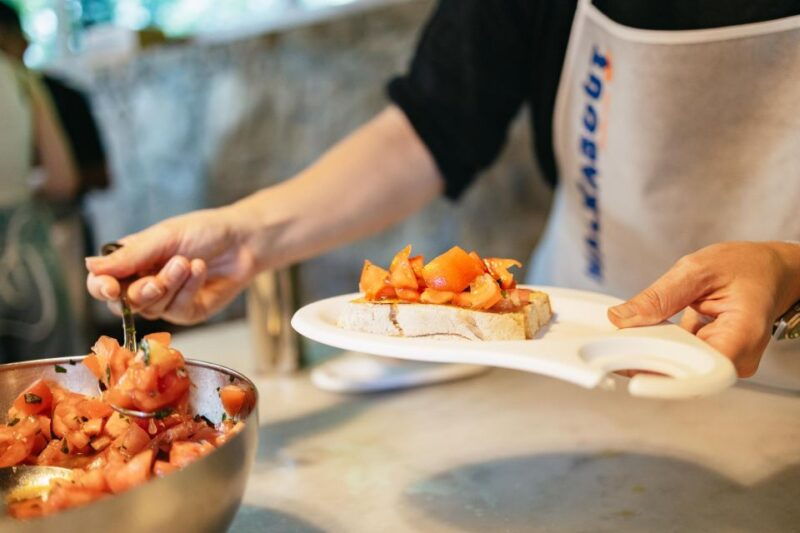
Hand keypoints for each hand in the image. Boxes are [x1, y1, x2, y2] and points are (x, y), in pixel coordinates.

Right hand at [85, 207, 257, 324]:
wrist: (243, 240)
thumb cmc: (203, 231)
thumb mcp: (164, 237)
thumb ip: (130, 255)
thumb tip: (89, 266)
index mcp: (130, 262)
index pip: (101, 283)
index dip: (101, 288)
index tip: (110, 288)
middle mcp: (143, 284)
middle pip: (123, 304)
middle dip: (141, 292)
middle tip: (157, 280)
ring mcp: (165, 301)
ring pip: (151, 308)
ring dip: (169, 284)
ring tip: (187, 262)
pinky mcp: (187, 312)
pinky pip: (177, 310)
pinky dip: (188, 288)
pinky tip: (199, 269)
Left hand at [607, 241, 799, 376]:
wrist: (769, 271)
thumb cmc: (746, 267)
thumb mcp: (697, 270)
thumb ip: (659, 296)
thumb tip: (621, 318)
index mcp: (742, 335)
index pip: (703, 370)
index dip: (666, 378)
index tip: (634, 374)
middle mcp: (736, 358)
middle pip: (685, 372)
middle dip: (646, 360)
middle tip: (613, 348)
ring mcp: (724, 361)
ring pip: (678, 368)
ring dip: (649, 354)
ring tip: (623, 340)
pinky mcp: (711, 358)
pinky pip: (680, 359)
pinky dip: (657, 348)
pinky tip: (638, 338)